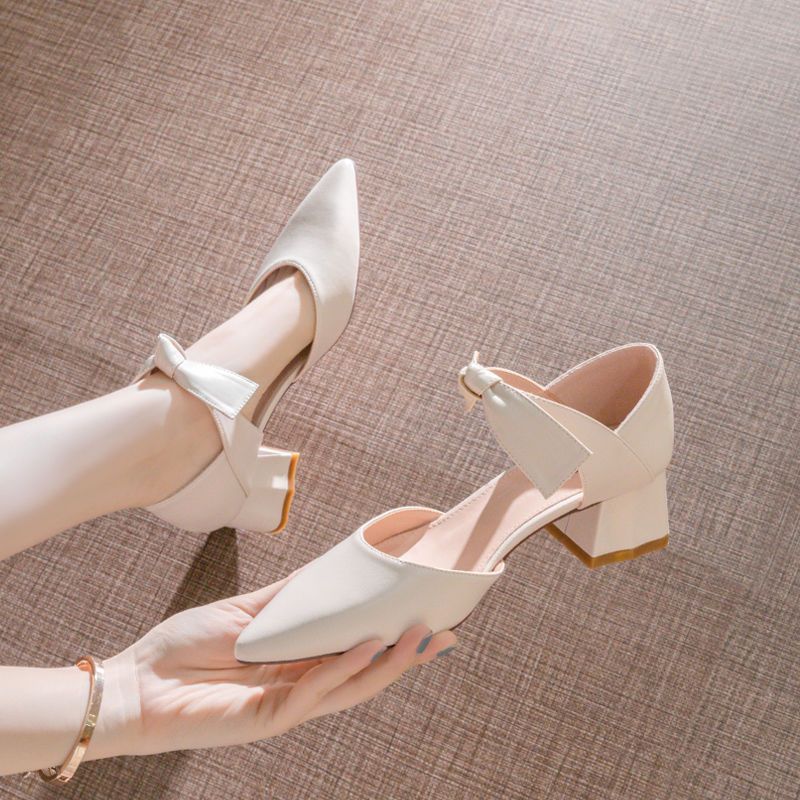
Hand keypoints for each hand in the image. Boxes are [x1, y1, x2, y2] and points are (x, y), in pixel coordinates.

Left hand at [91, 578, 456, 758]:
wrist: (137, 682)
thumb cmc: (186, 648)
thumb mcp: (246, 613)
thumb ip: (287, 598)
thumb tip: (327, 569)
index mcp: (298, 665)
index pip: (357, 652)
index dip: (394, 639)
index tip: (430, 618)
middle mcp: (301, 688)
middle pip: (366, 674)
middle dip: (406, 656)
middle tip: (446, 631)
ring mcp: (288, 706)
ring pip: (351, 687)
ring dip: (388, 664)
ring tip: (421, 637)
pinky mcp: (268, 718)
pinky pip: (314, 693)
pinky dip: (343, 669)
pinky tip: (367, 646)